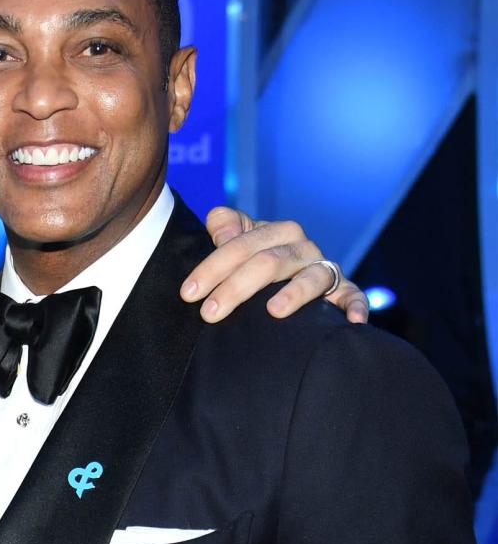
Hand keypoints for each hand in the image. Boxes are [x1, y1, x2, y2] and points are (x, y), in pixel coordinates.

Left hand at [181, 209, 368, 324]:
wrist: (290, 279)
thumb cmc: (256, 263)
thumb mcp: (240, 242)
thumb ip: (227, 229)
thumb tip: (217, 222)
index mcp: (275, 233)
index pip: (241, 244)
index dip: (212, 267)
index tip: (188, 292)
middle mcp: (302, 247)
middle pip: (269, 261)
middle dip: (237, 286)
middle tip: (210, 313)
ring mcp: (323, 269)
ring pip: (310, 277)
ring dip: (294, 294)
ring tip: (273, 311)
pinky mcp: (343, 291)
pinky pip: (352, 295)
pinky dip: (355, 305)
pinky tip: (351, 321)